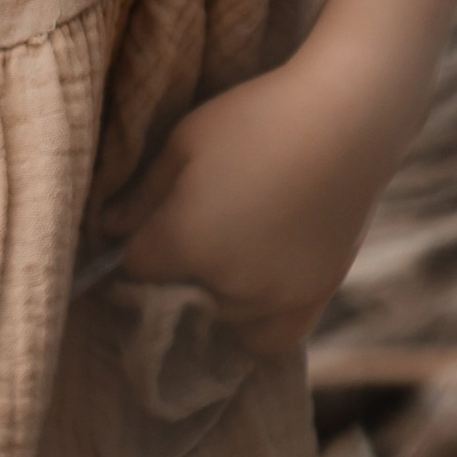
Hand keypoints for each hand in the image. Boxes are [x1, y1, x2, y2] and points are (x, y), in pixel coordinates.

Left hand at [107, 65, 380, 357]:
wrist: (349, 119)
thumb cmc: (257, 118)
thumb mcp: (185, 142)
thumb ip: (143, 195)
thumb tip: (107, 230)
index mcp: (185, 241)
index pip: (135, 268)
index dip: (132, 248)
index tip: (138, 231)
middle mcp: (228, 281)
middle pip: (177, 297)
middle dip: (174, 271)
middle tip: (190, 232)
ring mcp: (275, 294)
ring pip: (222, 320)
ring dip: (214, 297)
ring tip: (227, 252)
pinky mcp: (315, 295)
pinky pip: (272, 338)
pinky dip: (255, 323)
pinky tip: (255, 288)